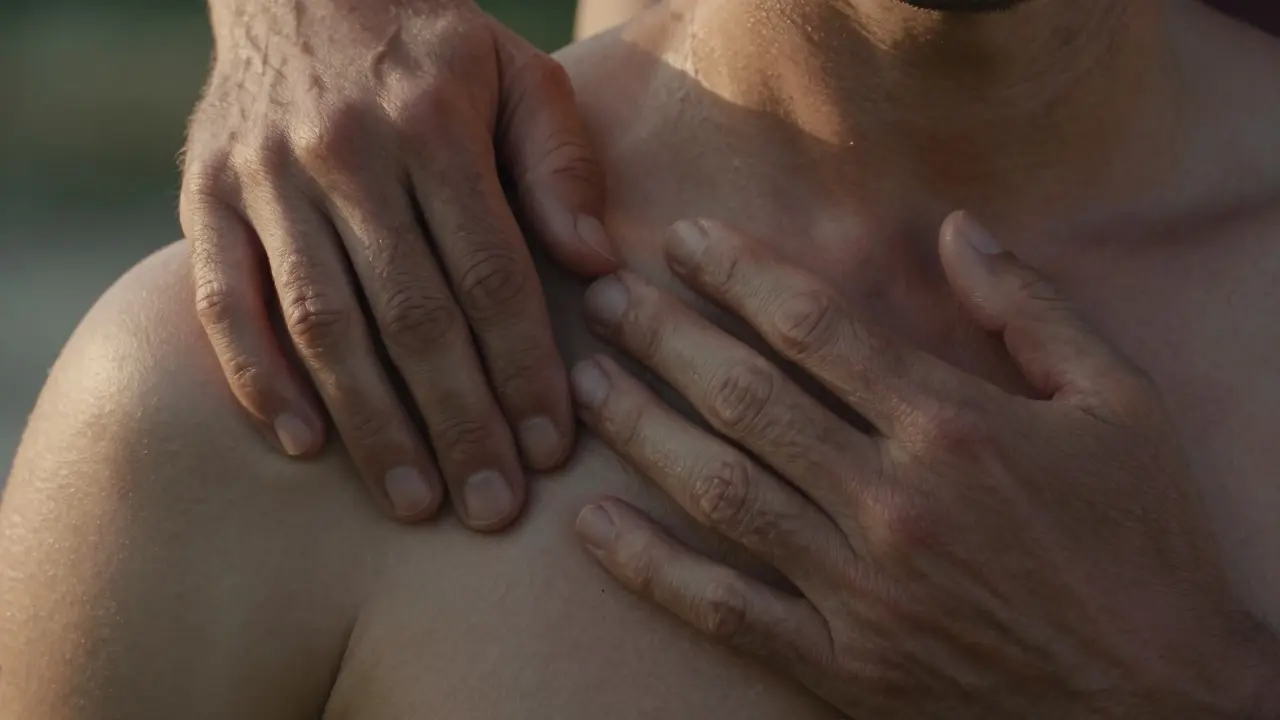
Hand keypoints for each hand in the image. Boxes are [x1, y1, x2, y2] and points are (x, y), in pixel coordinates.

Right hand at [181, 0, 616, 527]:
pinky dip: (258, 379)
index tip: (550, 447)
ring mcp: (265, 178)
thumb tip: (592, 265)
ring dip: (370, 423)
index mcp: (433, 123)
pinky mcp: (205, 198)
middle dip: (458, 421)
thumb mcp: (517, 70)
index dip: (524, 368)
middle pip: (411, 315)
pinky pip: (224, 304)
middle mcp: (345, 154)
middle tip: (491, 509)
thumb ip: (559, 161)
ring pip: (323, 323)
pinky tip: (301, 445)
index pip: (490, 272)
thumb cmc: (430, 42)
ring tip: (415, 500)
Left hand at [569, 213, 1279, 716]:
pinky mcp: (841, 669)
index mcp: (956, 426)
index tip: (681, 242)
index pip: (813, 327)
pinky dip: (648, 569)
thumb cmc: (1145, 545)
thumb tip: (956, 228)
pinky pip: (722, 612)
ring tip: (586, 384)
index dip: (735, 273)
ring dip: (640, 430)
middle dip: (662, 337)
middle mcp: (894, 502)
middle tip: (603, 300)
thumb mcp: (1121, 404)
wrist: (1164, 705)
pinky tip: (593, 527)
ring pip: (719, 491)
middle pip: (745, 398)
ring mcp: (859, 592)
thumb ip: (1033, 308)